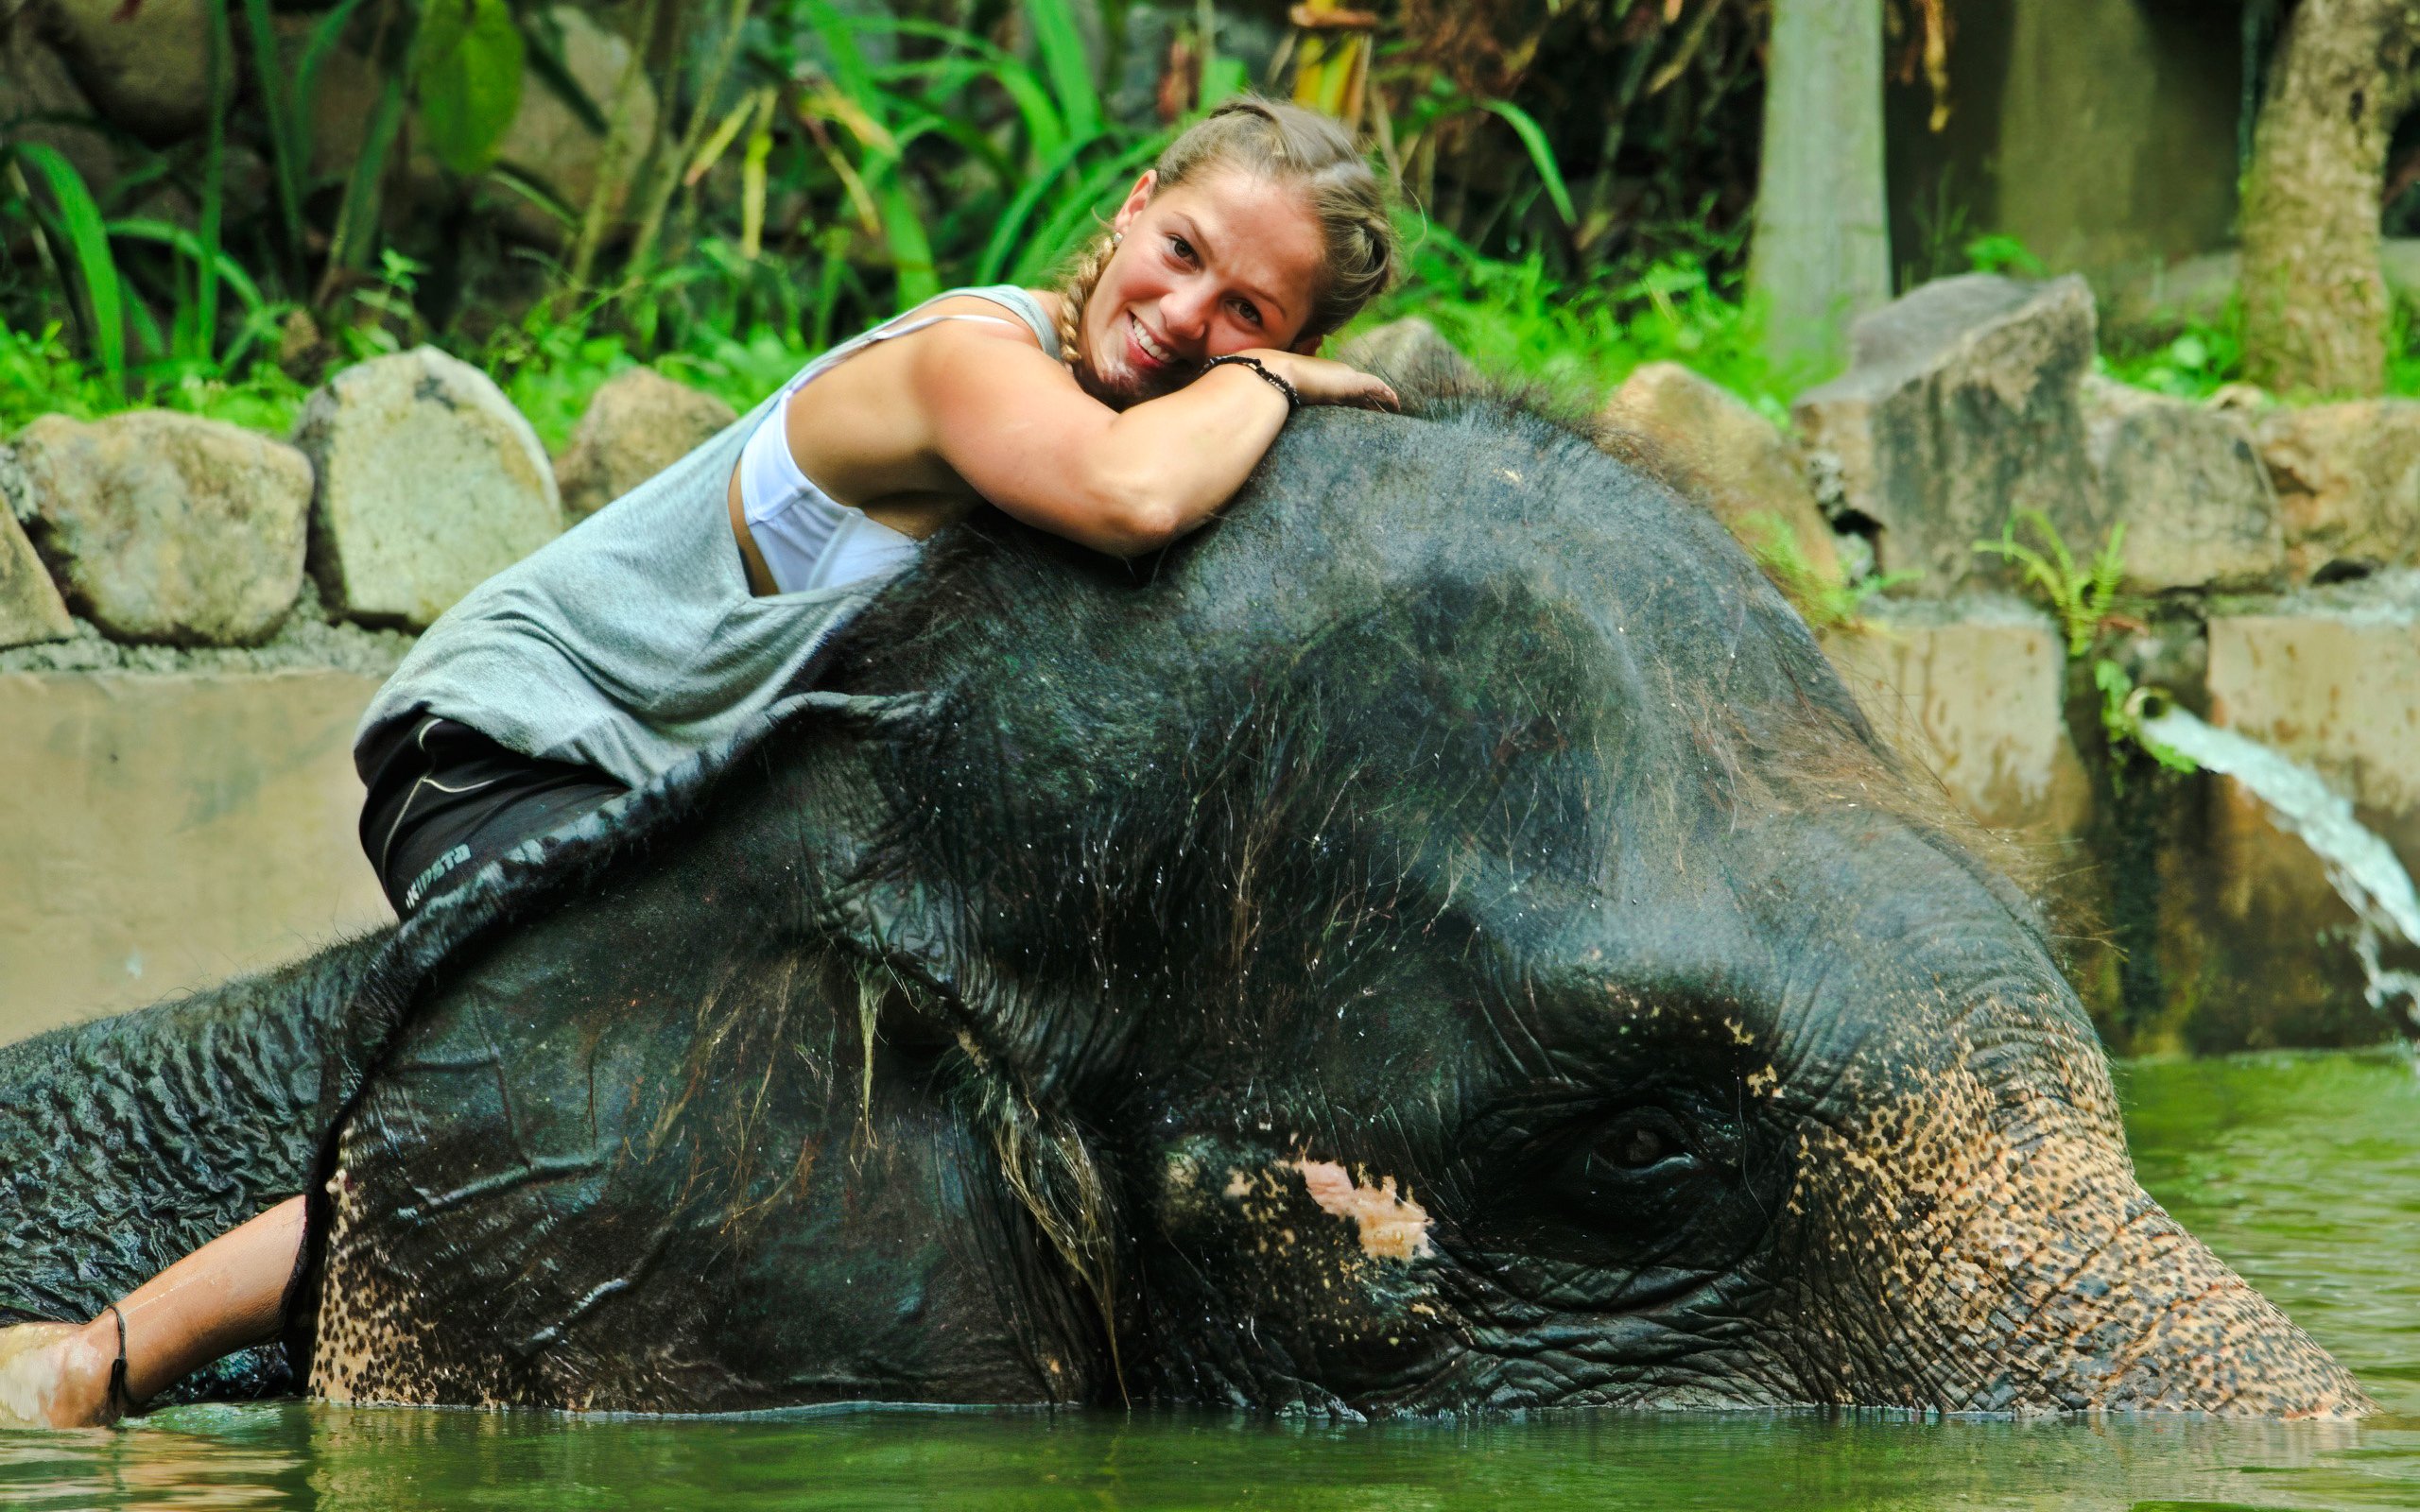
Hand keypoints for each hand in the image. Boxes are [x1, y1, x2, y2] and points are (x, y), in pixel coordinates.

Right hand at [1250, 350, 1399, 411]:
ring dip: (1383, 400)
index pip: (1346, 391)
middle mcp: (1338, 375)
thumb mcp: (1288, 399)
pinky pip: (1377, 388)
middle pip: (1361, 390)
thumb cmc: (1276, 388)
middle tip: (1384, 413)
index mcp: (1325, 378)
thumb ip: (1293, 406)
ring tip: (1395, 411)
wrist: (1276, 375)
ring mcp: (1346, 377)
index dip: (1357, 400)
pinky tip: (1396, 405)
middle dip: (1373, 401)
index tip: (1364, 410)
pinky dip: (1387, 395)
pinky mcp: (1352, 381)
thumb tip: (1282, 420)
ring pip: (1371, 389)